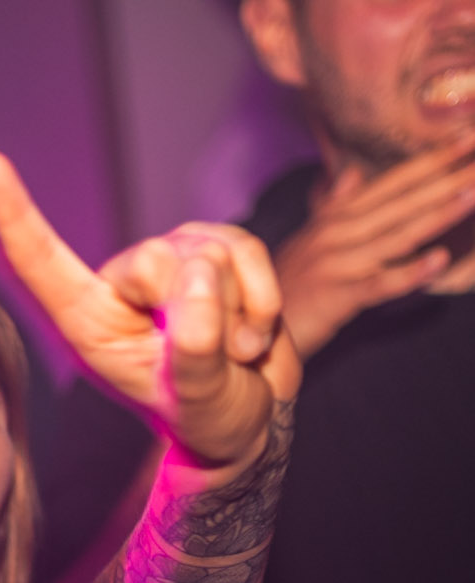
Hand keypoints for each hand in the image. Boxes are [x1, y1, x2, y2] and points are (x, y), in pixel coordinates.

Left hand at [0, 151, 300, 466]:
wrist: (251, 416)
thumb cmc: (208, 414)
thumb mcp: (200, 401)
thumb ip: (194, 353)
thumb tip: (196, 287)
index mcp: (87, 325)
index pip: (39, 266)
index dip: (12, 217)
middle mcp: (119, 286)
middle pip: (157, 262)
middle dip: (199, 311)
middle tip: (209, 359)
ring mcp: (167, 261)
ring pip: (211, 254)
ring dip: (236, 313)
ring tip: (228, 354)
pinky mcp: (213, 246)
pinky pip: (249, 250)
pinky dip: (263, 299)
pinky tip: (249, 336)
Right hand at [274, 134, 474, 356]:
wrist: (243, 333)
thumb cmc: (279, 291)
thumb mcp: (305, 242)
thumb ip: (331, 207)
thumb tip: (350, 174)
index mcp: (335, 219)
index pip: (391, 183)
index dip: (430, 160)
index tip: (466, 137)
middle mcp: (337, 234)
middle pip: (401, 201)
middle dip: (445, 175)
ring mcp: (338, 264)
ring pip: (397, 234)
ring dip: (438, 212)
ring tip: (474, 192)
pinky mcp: (336, 298)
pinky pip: (380, 284)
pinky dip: (410, 272)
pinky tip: (439, 259)